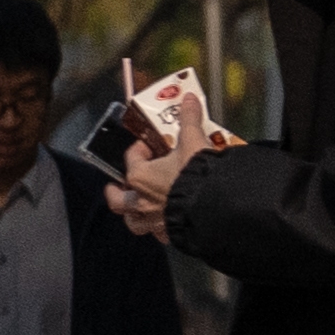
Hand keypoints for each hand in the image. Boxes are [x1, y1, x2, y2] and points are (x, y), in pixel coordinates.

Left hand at [108, 109, 220, 246]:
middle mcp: (141, 202)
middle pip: (118, 200)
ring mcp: (156, 221)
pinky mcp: (173, 235)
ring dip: (134, 216)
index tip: (148, 145)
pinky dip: (161, 229)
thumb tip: (189, 100)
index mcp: (140, 177)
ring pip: (134, 223)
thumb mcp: (194, 141)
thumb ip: (189, 119)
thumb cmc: (198, 175)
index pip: (131, 158)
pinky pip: (161, 234)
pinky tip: (169, 223)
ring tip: (140, 208)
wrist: (218, 206)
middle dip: (117, 193)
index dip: (139, 149)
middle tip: (119, 186)